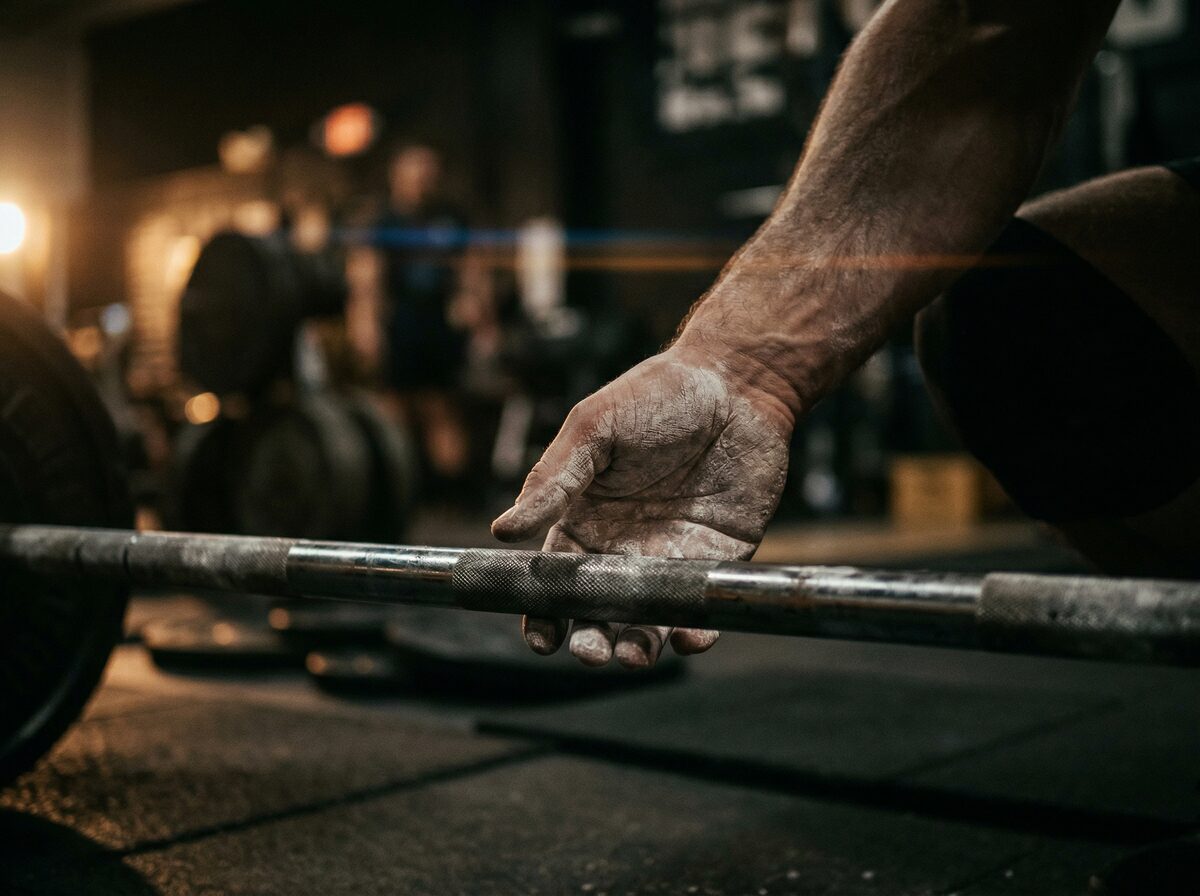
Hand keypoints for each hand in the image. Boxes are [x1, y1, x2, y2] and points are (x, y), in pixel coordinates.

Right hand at [491, 343, 793, 667]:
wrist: (736, 383)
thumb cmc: (658, 395)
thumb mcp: (593, 428)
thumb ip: (553, 480)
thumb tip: (502, 530)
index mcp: (583, 519)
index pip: (555, 581)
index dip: (543, 614)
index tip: (540, 637)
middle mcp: (622, 548)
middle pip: (598, 613)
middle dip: (590, 639)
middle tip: (591, 650)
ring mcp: (669, 558)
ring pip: (647, 621)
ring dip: (638, 647)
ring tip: (634, 653)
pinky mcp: (716, 562)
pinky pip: (700, 608)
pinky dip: (695, 631)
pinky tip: (688, 636)